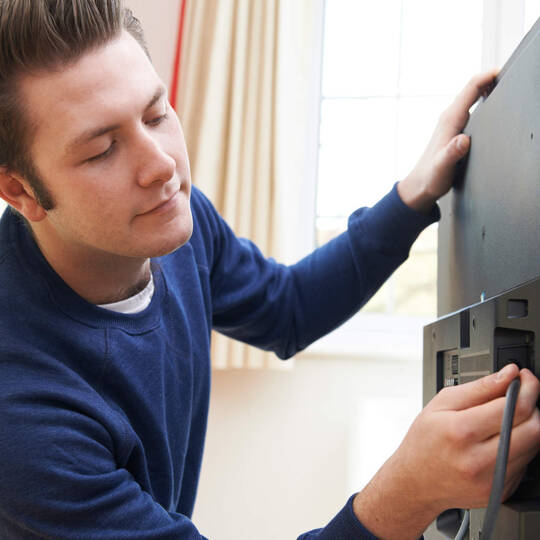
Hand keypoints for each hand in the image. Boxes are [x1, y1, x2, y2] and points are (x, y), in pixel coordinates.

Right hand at [353, 364, 539, 539]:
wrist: (415, 482)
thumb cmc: (424, 441)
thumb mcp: (441, 404)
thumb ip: (478, 388)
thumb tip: (508, 374)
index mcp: (461, 431)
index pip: (513, 406)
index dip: (527, 387)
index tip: (525, 378)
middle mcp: (479, 459)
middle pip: (532, 428)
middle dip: (532, 405)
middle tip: (522, 395)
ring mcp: (492, 480)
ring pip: (533, 446)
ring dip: (527, 425)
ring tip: (507, 418)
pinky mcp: (501, 492)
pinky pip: (525, 462)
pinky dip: (519, 446)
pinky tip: (500, 441)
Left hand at [397, 69, 498, 212]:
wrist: (420, 186)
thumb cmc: (430, 177)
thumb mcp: (443, 166)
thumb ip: (452, 153)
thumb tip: (463, 140)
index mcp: (449, 121)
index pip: (470, 89)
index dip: (487, 76)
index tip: (502, 71)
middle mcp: (449, 118)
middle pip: (472, 89)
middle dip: (490, 79)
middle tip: (509, 75)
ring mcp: (451, 123)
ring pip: (471, 97)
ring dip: (486, 87)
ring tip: (503, 84)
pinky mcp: (453, 130)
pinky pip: (470, 108)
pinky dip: (481, 100)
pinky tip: (490, 104)